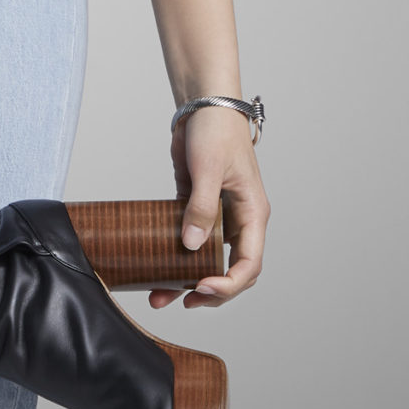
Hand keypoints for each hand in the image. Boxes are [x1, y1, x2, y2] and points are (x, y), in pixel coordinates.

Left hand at [149, 105, 268, 309]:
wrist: (202, 107)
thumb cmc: (216, 130)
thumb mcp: (209, 168)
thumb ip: (202, 206)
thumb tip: (193, 244)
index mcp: (252, 213)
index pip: (249, 263)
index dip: (229, 283)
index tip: (203, 288)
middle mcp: (238, 220)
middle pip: (232, 269)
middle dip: (211, 292)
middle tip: (185, 301)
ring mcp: (217, 217)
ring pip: (209, 260)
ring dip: (188, 281)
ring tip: (161, 296)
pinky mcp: (196, 210)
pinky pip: (189, 242)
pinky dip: (175, 259)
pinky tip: (155, 270)